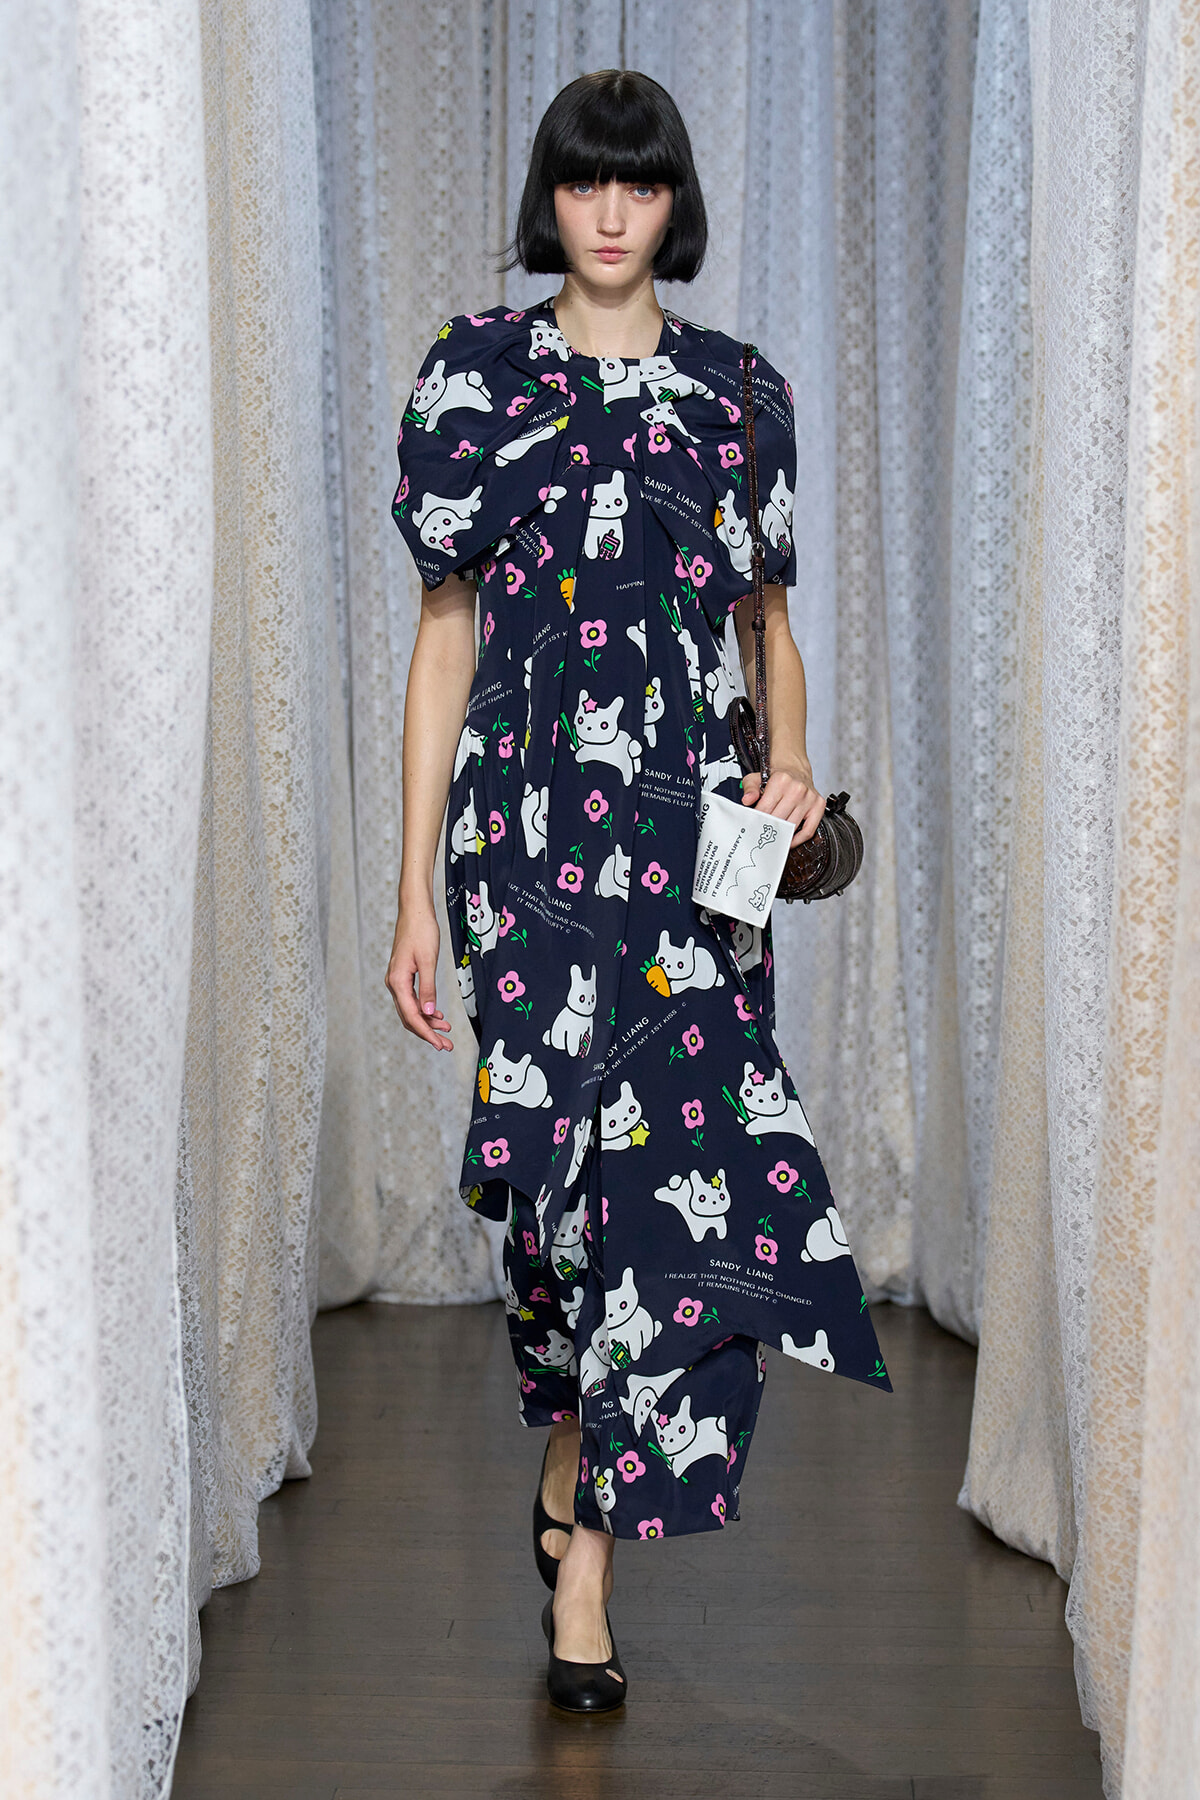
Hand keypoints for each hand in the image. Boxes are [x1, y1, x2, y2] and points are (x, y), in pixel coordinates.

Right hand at [385, 901, 453, 1049]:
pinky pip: (412, 999)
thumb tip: (428, 1014)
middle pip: (409, 1017)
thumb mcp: (428, 961)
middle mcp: (394, 983)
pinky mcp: (403, 975)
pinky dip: (425, 1009)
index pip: (412, 1016)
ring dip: (428, 1022)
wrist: (415, 910)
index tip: (440, 1045)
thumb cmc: (422, 931)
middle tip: (447, 1045)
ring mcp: (397, 980)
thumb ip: (428, 988)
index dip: (426, 1033)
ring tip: (446, 1031)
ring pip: (411, 1009)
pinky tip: (437, 1014)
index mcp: (398, 982)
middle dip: (428, 1033)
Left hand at [741, 758, 825, 845]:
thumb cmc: (777, 777)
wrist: (796, 770)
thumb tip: (747, 800)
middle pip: (778, 820)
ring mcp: (809, 798)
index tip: (753, 826)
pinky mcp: (818, 806)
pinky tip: (788, 841)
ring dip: (781, 835)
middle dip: (768, 828)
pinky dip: (797, 839)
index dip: (757, 820)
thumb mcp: (757, 778)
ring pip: (792, 827)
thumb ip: (750, 788)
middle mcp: (797, 789)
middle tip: (762, 834)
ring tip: (773, 838)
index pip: (765, 809)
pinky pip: (808, 830)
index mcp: (781, 780)